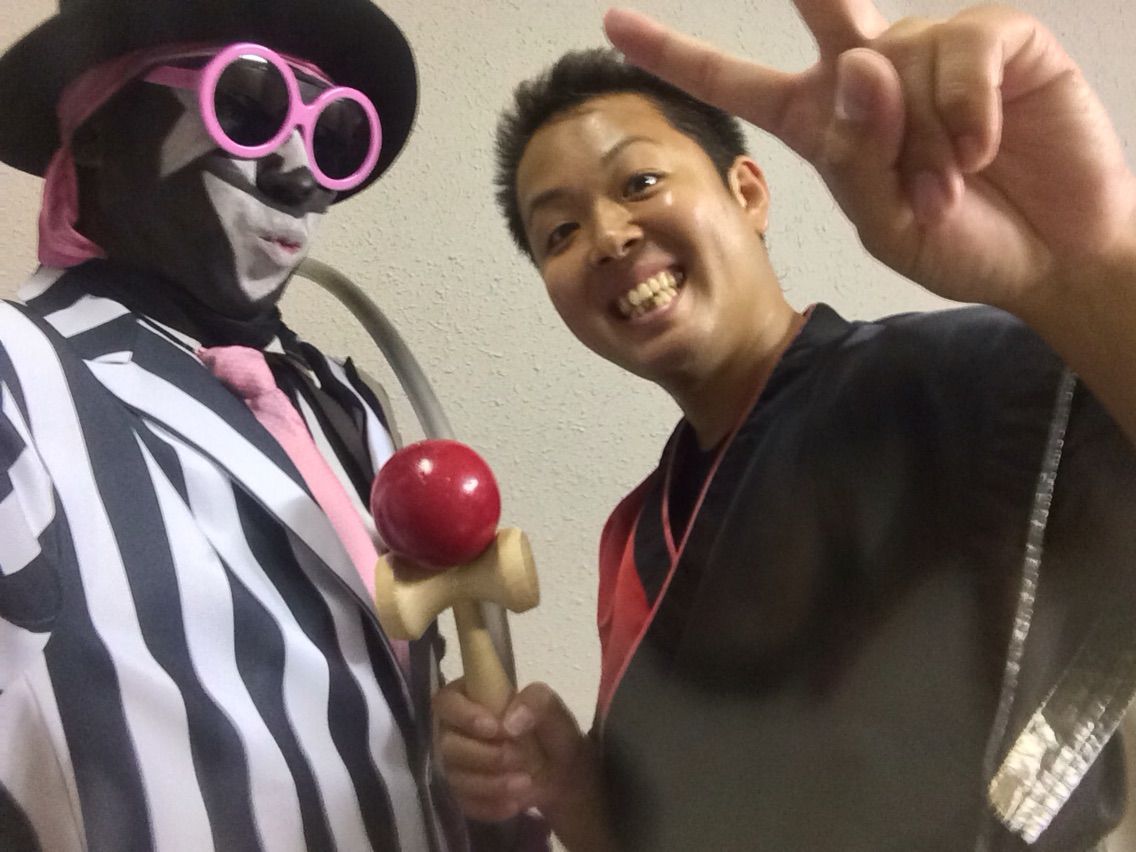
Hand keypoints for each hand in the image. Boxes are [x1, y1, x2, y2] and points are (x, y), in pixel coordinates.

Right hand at [433, 680, 594, 822]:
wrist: (562, 774)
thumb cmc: (550, 731)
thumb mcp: (551, 708)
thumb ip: (535, 702)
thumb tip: (509, 723)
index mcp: (472, 698)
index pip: (446, 701)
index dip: (463, 715)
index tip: (494, 728)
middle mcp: (455, 730)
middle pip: (447, 744)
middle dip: (484, 755)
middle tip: (517, 757)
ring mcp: (457, 764)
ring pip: (454, 777)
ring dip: (491, 783)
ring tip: (525, 782)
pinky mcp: (463, 794)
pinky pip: (465, 804)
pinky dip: (490, 805)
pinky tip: (514, 803)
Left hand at [605, 1, 1135, 316]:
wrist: (1049, 259)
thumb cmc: (960, 242)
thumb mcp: (881, 220)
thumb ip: (854, 154)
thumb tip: (856, 61)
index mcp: (825, 123)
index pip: (738, 81)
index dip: (675, 54)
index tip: (612, 23)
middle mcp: (873, 74)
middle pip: (822, 8)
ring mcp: (935, 50)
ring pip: (899, 63)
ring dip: (924, 142)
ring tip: (953, 186)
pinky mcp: (999, 41)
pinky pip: (962, 52)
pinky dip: (968, 111)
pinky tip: (986, 148)